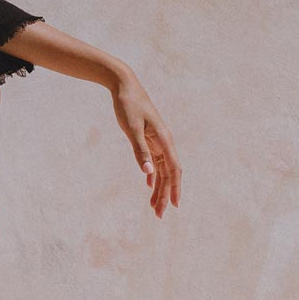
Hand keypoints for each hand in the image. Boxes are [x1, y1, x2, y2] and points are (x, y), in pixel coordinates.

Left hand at [111, 71, 181, 217]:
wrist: (123, 85)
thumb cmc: (128, 105)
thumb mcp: (131, 129)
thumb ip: (139, 151)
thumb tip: (148, 173)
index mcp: (164, 140)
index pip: (174, 169)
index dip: (175, 188)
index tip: (174, 206)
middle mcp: (164, 142)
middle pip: (168, 173)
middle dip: (164, 194)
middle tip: (158, 215)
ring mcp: (157, 140)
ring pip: (161, 169)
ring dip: (158, 187)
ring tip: (153, 206)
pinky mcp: (149, 138)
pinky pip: (154, 160)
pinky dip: (152, 174)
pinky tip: (148, 185)